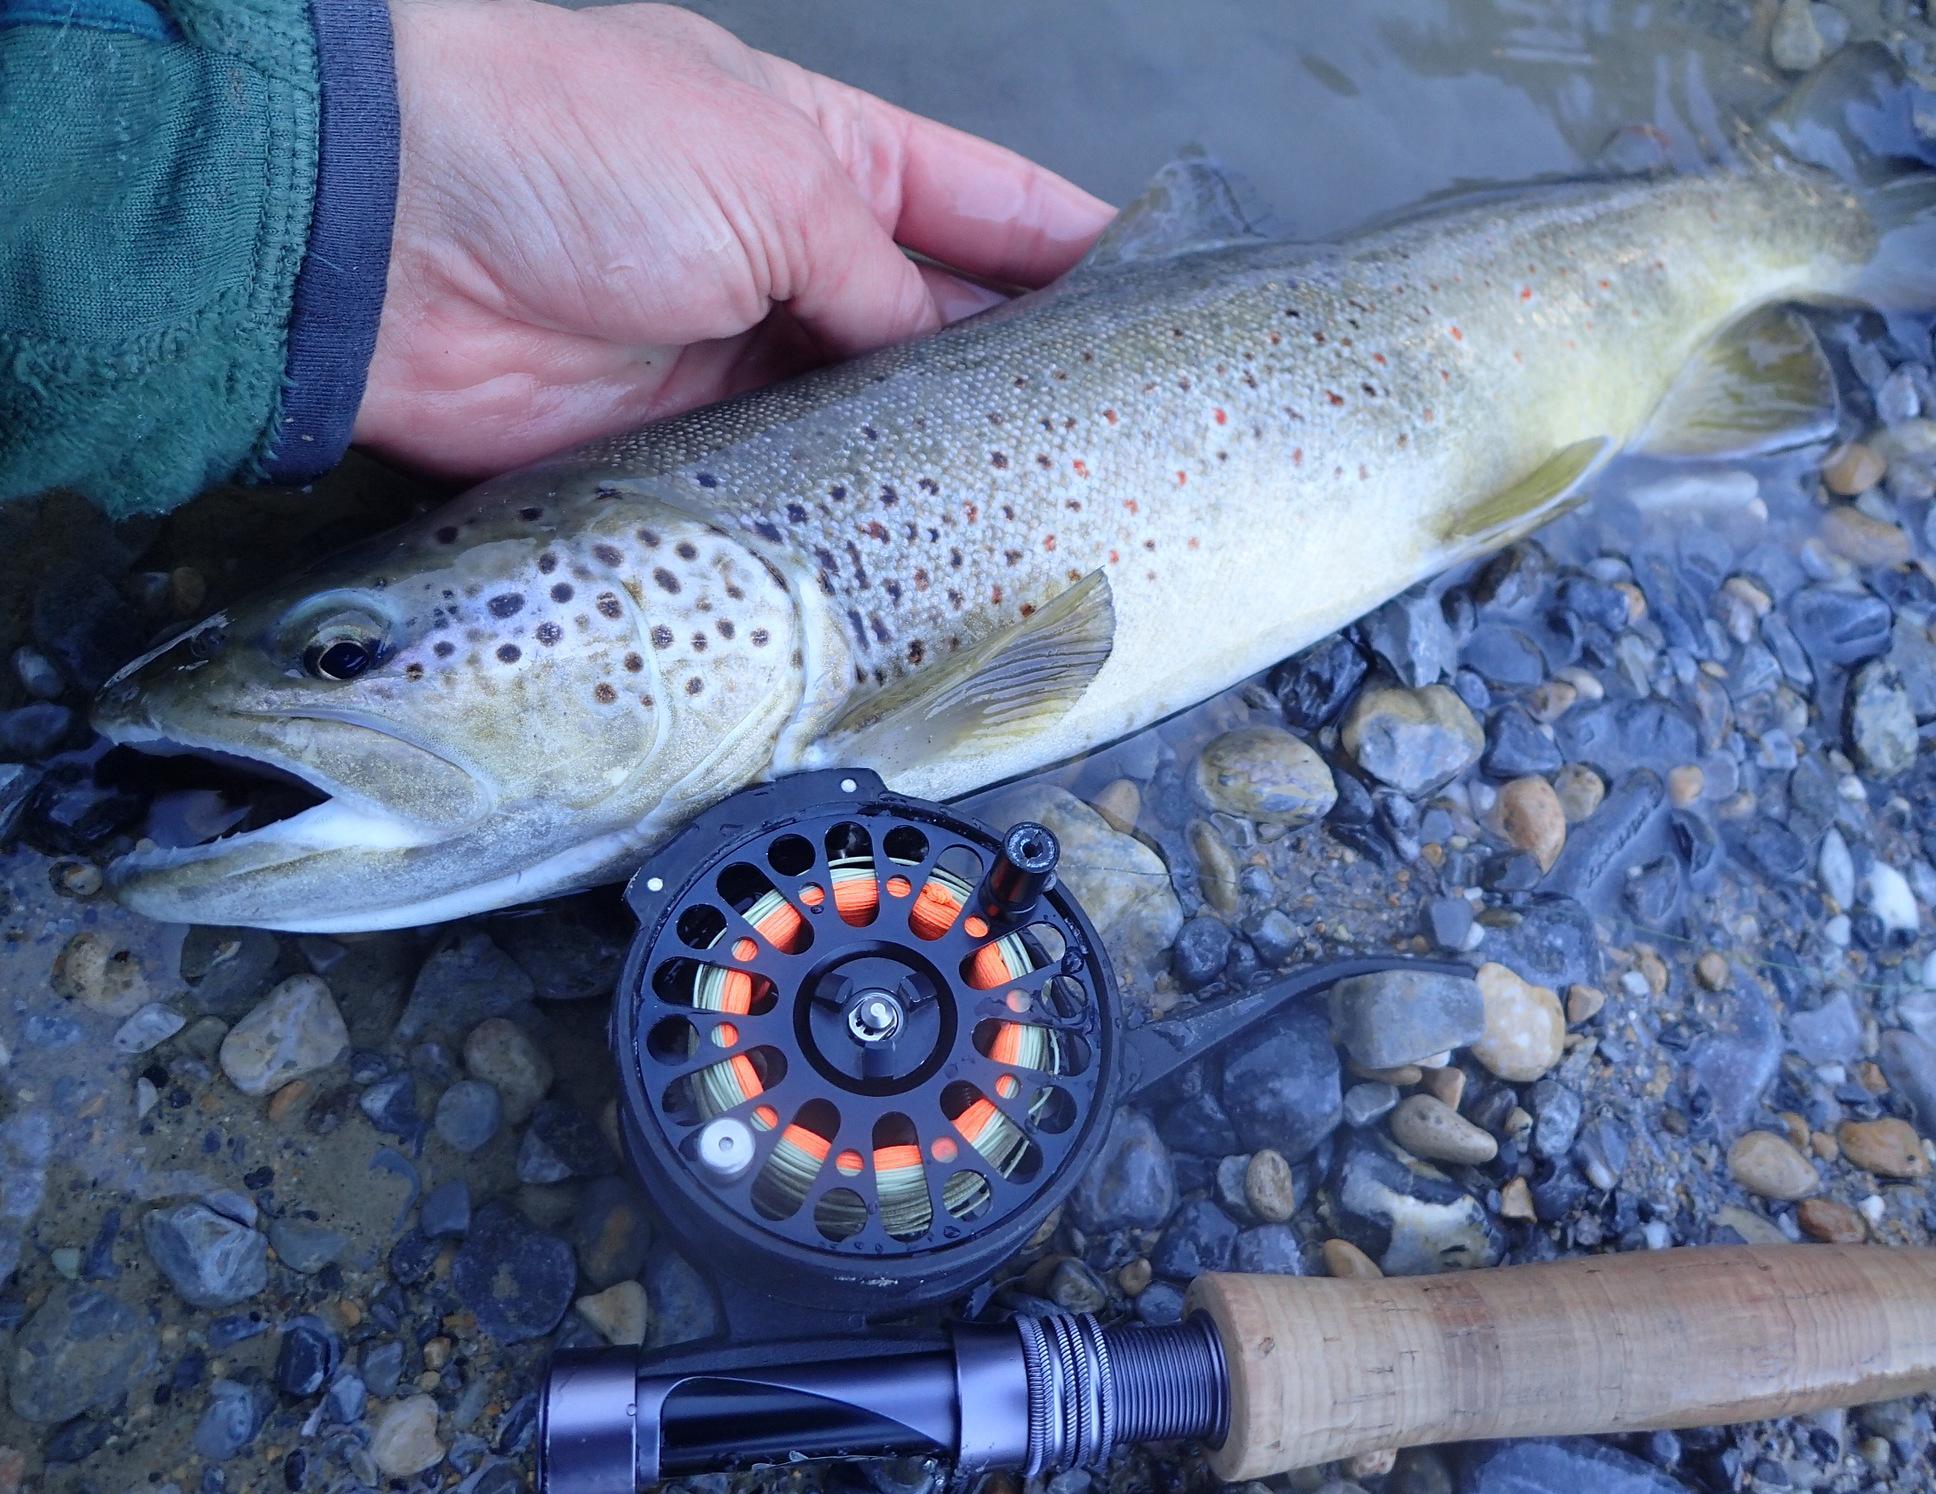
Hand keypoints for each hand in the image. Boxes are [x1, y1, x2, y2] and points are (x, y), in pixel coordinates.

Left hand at [359, 0, 1112, 478]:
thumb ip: (882, 279)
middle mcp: (798, 256)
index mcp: (829, 154)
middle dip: (1026, 372)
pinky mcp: (697, 444)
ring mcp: (750, 354)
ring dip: (946, 455)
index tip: (1163, 300)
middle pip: (948, 324)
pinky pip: (805, 482)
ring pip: (884, 415)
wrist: (394, 238)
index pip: (988, 207)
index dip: (1076, 252)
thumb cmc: (571, 137)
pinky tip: (925, 536)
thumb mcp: (774, 175)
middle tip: (1117, 432)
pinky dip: (859, 508)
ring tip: (1047, 497)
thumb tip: (944, 358)